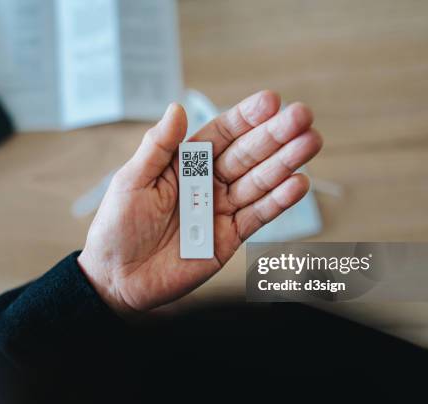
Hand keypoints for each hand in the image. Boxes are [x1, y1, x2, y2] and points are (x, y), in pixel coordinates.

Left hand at [78, 91, 321, 314]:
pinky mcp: (229, 238)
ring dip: (285, 163)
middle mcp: (208, 182)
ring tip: (311, 143)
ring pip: (259, 182)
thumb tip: (177, 108)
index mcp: (185, 164)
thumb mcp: (131, 181)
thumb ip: (158, 147)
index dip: (246, 118)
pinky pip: (257, 217)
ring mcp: (221, 209)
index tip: (271, 101)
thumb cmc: (117, 226)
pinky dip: (278, 201)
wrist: (117, 278)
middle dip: (275, 135)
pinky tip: (298, 183)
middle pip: (247, 154)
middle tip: (303, 117)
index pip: (221, 134)